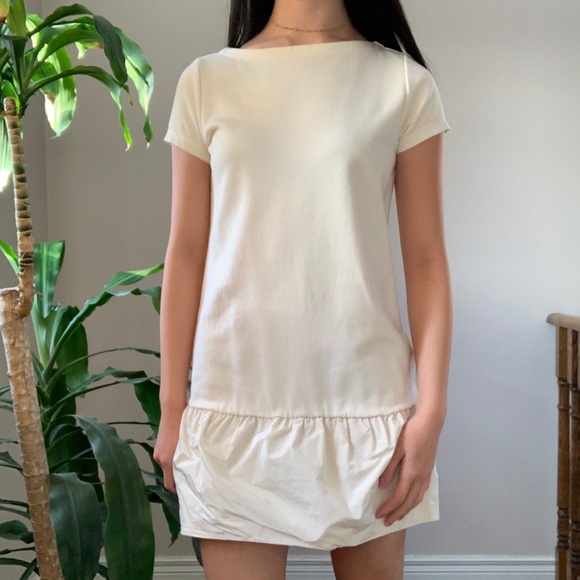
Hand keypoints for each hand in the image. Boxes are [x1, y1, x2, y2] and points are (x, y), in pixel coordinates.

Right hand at [152, 407, 185, 494]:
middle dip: (177, 480)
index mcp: (167, 461)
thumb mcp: (188, 445)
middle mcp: (159, 459)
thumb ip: (188, 460)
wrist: (173, 409)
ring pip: (166, 466)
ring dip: (174, 468)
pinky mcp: (157, 446)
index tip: (188, 492)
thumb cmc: (183, 426)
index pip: (169, 485)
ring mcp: (157, 452)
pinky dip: (171, 459)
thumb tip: (191, 473)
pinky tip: (181, 454)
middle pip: (167, 476)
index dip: (178, 491)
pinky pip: (164, 458)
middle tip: (190, 481)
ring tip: (188, 466)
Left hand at [375, 410, 443, 525]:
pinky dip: (415, 500)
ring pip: (418, 498)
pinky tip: (411, 500)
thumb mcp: (396, 448)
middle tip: (387, 522)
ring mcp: (427, 473)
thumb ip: (389, 467)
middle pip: (410, 501)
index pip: (399, 496)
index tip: (379, 514)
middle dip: (398, 513)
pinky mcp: (429, 469)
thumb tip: (382, 486)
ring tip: (398, 515)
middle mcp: (421, 476)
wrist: (431, 422)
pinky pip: (423, 491)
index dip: (389, 507)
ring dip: (407, 509)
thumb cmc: (412, 432)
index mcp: (412, 472)